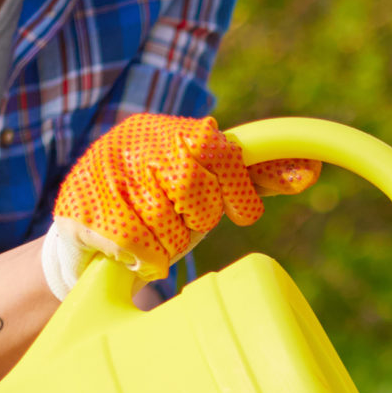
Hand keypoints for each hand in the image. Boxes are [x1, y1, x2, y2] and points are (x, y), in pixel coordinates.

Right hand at [41, 114, 319, 297]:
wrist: (87, 239)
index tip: (240, 211)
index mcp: (168, 133)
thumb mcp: (211, 189)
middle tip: (185, 223)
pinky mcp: (79, 209)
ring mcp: (103, 173)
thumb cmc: (162, 211)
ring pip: (165, 224)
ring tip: (151, 236)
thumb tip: (311, 167)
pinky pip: (135, 247)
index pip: (217, 150)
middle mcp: (133, 143)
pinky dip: (143, 259)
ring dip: (168, 243)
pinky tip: (130, 252)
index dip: (236, 187)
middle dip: (198, 217)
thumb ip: (254, 176)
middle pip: (194, 188)